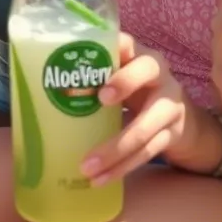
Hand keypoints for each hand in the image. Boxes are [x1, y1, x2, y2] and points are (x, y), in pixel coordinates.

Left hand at [80, 33, 189, 184]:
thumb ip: (93, 77)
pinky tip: (100, 179)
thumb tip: (38, 85)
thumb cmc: (136, 93)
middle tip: (100, 99)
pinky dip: (121, 168)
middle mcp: (159, 73)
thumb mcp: (120, 78)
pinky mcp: (171, 134)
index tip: (94, 59)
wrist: (183, 121)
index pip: (126, 41)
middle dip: (123, 83)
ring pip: (144, 126)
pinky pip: (146, 153)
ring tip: (86, 167)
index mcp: (138, 54)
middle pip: (146, 70)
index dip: (113, 48)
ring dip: (114, 150)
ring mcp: (170, 104)